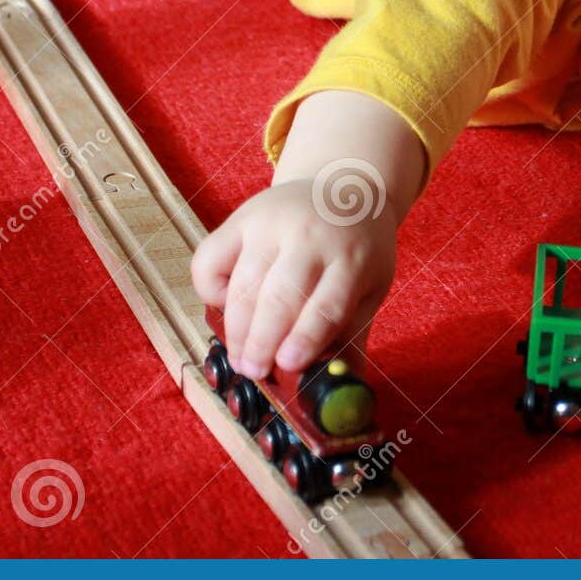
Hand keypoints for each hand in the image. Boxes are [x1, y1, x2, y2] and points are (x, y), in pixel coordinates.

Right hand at [191, 177, 397, 378]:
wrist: (342, 188)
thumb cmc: (356, 249)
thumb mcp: (370, 287)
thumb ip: (353, 336)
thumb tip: (345, 391)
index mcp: (351, 257)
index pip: (327, 304)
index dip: (306, 338)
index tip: (288, 366)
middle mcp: (309, 236)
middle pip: (279, 296)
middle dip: (262, 341)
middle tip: (253, 371)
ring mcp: (271, 224)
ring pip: (243, 284)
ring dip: (237, 328)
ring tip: (241, 357)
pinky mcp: (240, 219)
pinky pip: (210, 258)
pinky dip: (210, 289)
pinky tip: (227, 307)